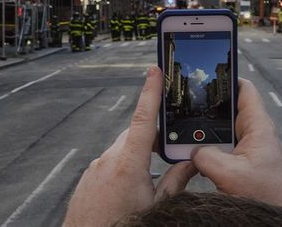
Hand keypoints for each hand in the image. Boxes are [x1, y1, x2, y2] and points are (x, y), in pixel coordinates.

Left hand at [63, 66, 197, 226]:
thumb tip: (194, 163)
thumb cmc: (123, 226)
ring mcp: (95, 168)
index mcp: (129, 163)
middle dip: (151, 139)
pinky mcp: (87, 178)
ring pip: (122, 150)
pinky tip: (126, 191)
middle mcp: (109, 160)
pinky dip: (121, 169)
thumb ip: (177, 181)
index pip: (144, 118)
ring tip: (145, 184)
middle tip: (167, 153)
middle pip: (135, 135)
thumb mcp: (158, 206)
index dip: (150, 91)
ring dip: (136, 157)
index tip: (154, 70)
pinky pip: (108, 163)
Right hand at [191, 78, 281, 225]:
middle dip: (209, 108)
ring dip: (207, 134)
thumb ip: (207, 157)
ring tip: (186, 133)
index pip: (245, 89)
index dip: (227, 77)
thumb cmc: (269, 196)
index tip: (208, 72)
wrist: (280, 217)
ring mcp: (249, 149)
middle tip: (188, 104)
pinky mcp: (244, 163)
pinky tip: (195, 156)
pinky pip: (223, 149)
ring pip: (223, 132)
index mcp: (258, 127)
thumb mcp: (231, 174)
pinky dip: (209, 150)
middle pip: (228, 110)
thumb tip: (192, 151)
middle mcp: (255, 134)